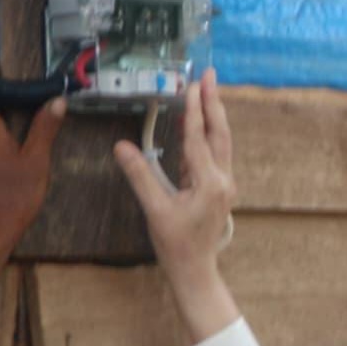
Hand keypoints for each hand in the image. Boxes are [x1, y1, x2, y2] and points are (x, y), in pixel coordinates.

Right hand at [111, 72, 241, 340]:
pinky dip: (206, 135)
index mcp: (210, 183)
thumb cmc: (176, 244)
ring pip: (220, 142)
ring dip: (213, 116)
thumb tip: (122, 146)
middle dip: (214, 102)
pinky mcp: (219, 188)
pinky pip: (214, 154)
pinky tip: (196, 125)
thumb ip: (140, 176)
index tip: (192, 85)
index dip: (195, 109)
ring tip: (206, 91)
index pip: (199, 138)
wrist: (195, 269)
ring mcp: (224, 184)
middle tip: (210, 75)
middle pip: (219, 133)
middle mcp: (223, 180)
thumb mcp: (155, 210)